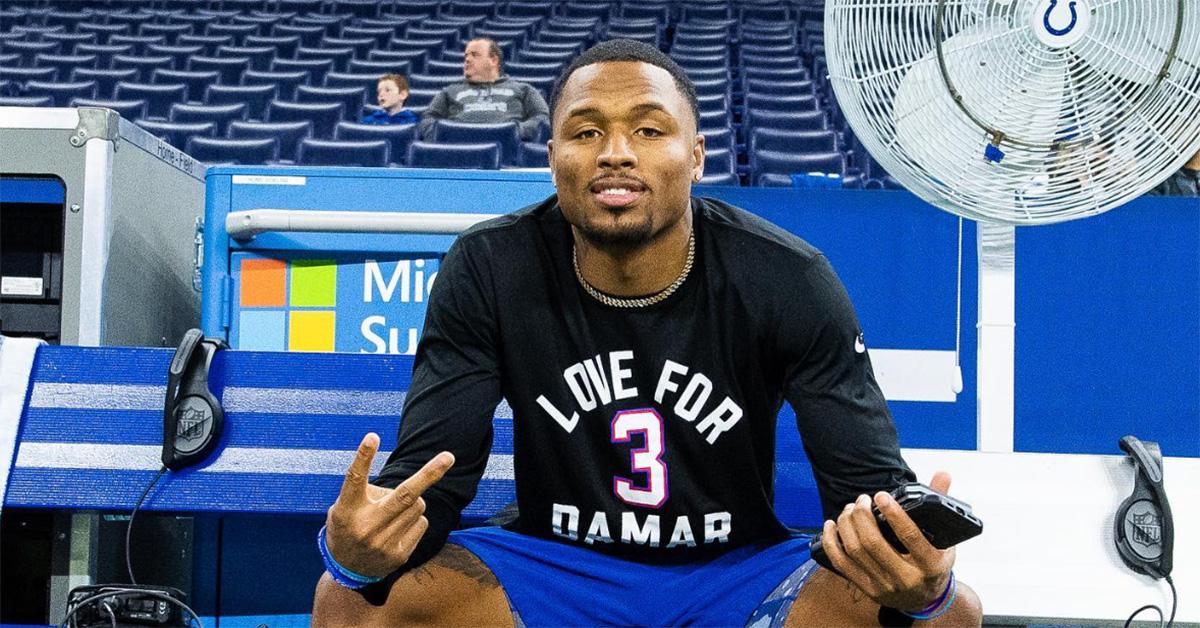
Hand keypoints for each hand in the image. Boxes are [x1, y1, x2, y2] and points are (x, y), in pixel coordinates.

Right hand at [324, 433, 454, 577]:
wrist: (347, 569)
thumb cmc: (350, 525)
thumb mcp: (345, 507)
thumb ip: (369, 492)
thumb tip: (411, 483)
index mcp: (347, 509)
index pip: (354, 479)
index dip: (363, 457)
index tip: (373, 436)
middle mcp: (366, 526)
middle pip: (404, 495)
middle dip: (429, 474)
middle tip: (449, 456)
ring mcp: (384, 543)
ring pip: (417, 505)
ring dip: (412, 501)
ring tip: (392, 514)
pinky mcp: (400, 554)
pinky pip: (422, 522)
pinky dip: (415, 519)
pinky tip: (397, 529)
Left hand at [820, 472, 955, 612]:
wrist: (925, 600)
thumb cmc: (933, 564)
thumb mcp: (945, 539)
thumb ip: (941, 506)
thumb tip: (943, 474)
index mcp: (931, 565)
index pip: (910, 537)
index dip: (894, 514)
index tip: (881, 495)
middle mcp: (906, 578)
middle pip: (873, 543)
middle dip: (862, 516)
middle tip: (862, 500)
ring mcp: (884, 586)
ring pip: (855, 551)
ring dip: (847, 524)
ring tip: (850, 509)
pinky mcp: (866, 588)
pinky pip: (841, 564)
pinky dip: (831, 542)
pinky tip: (831, 525)